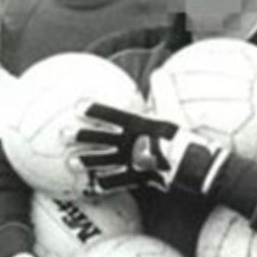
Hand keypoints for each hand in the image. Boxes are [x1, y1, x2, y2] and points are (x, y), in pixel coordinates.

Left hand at [73, 103, 228, 195]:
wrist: (194, 164)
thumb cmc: (183, 135)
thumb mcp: (175, 109)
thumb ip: (164, 88)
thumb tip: (159, 70)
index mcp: (137, 124)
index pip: (111, 115)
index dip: (93, 111)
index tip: (76, 107)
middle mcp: (130, 142)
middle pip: (100, 139)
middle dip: (80, 137)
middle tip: (62, 135)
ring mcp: (132, 161)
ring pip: (103, 161)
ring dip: (86, 162)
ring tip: (71, 163)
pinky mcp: (137, 177)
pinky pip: (117, 183)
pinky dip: (104, 185)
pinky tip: (92, 187)